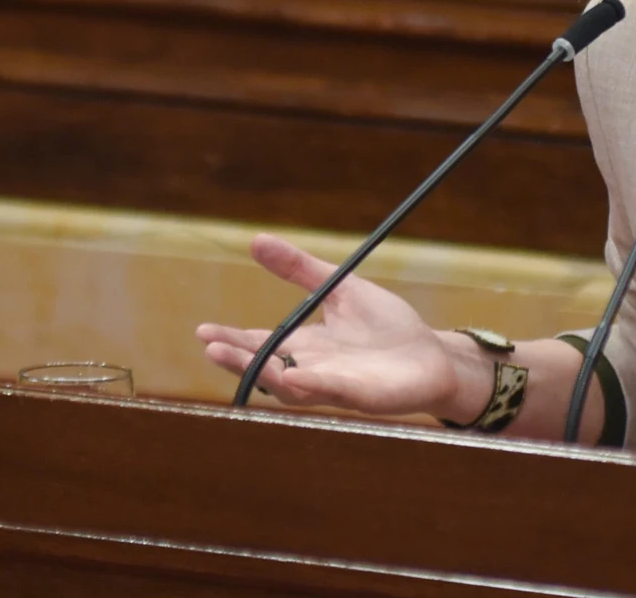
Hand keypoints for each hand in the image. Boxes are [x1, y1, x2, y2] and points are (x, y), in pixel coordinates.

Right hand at [195, 233, 459, 415]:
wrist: (432, 355)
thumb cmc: (387, 326)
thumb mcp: (341, 288)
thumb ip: (300, 268)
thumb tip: (257, 239)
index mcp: (305, 347)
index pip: (259, 346)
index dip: (231, 340)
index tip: (203, 331)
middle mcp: (311, 371)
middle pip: (265, 369)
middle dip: (236, 360)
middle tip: (210, 347)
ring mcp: (333, 387)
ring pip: (288, 387)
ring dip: (262, 374)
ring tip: (234, 358)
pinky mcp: (360, 397)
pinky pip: (330, 392)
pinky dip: (310, 384)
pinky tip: (293, 376)